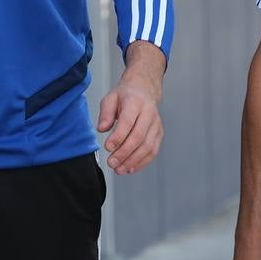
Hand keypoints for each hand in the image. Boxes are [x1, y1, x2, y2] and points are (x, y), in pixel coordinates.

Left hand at [97, 41, 164, 174]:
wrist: (143, 90)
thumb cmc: (125, 96)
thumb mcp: (110, 98)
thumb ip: (105, 113)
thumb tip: (102, 129)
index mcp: (135, 102)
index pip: (128, 122)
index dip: (118, 136)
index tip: (107, 147)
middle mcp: (149, 114)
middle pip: (138, 137)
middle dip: (124, 153)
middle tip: (111, 162)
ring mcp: (156, 125)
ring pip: (147, 147)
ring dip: (132, 161)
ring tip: (119, 169)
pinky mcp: (159, 134)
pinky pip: (152, 151)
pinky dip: (141, 162)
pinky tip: (130, 168)